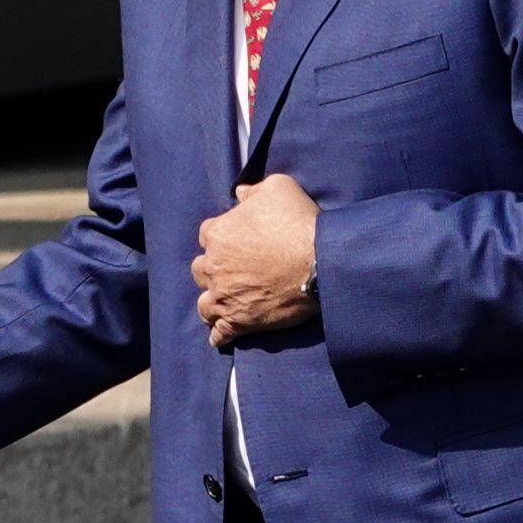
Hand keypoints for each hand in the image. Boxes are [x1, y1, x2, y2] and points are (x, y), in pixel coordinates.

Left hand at [192, 174, 319, 349]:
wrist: (320, 262)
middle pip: (201, 270)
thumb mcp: (278, 187)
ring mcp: (224, 296)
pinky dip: (220, 335)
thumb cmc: (299, 223)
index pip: (207, 234)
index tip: (237, 242)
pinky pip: (220, 333)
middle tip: (234, 272)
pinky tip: (222, 335)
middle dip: (214, 270)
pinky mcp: (239, 321)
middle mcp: (214, 266)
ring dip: (213, 303)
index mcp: (218, 234)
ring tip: (225, 304)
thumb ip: (253, 190)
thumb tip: (240, 193)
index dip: (222, 237)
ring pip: (205, 304)